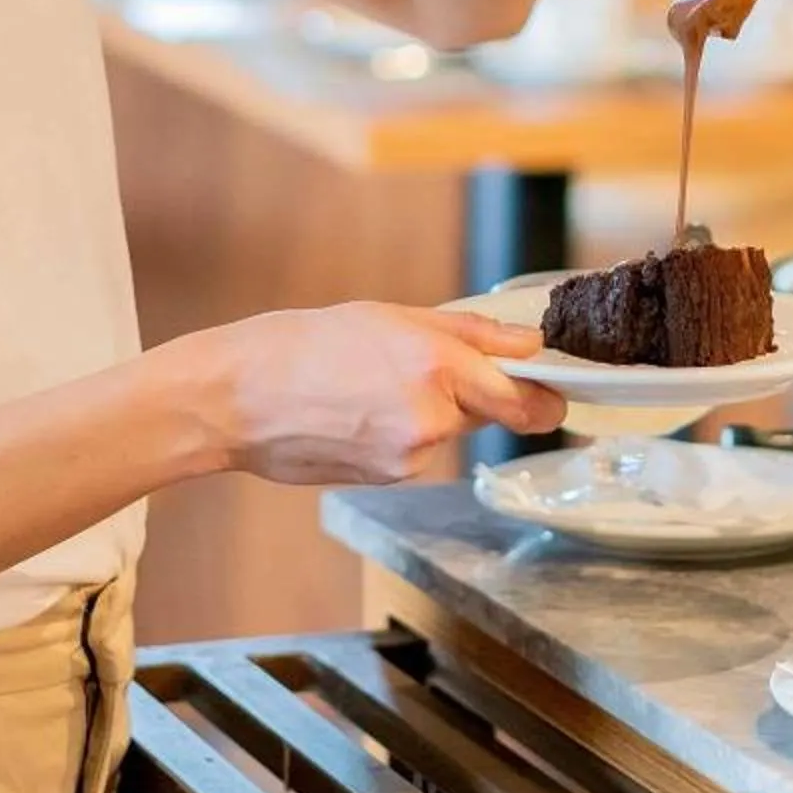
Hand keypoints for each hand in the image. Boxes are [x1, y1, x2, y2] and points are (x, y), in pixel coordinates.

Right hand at [184, 303, 567, 485]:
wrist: (235, 397)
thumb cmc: (303, 345)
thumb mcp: (390, 316)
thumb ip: (469, 333)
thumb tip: (527, 346)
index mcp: (435, 361)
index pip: (524, 396)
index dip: (548, 397)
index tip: (558, 394)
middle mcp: (431, 413)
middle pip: (491, 412)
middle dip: (479, 396)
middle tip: (428, 373)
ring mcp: (410, 453)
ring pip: (448, 430)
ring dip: (430, 412)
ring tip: (369, 388)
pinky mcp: (388, 477)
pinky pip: (417, 451)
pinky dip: (400, 434)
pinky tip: (356, 415)